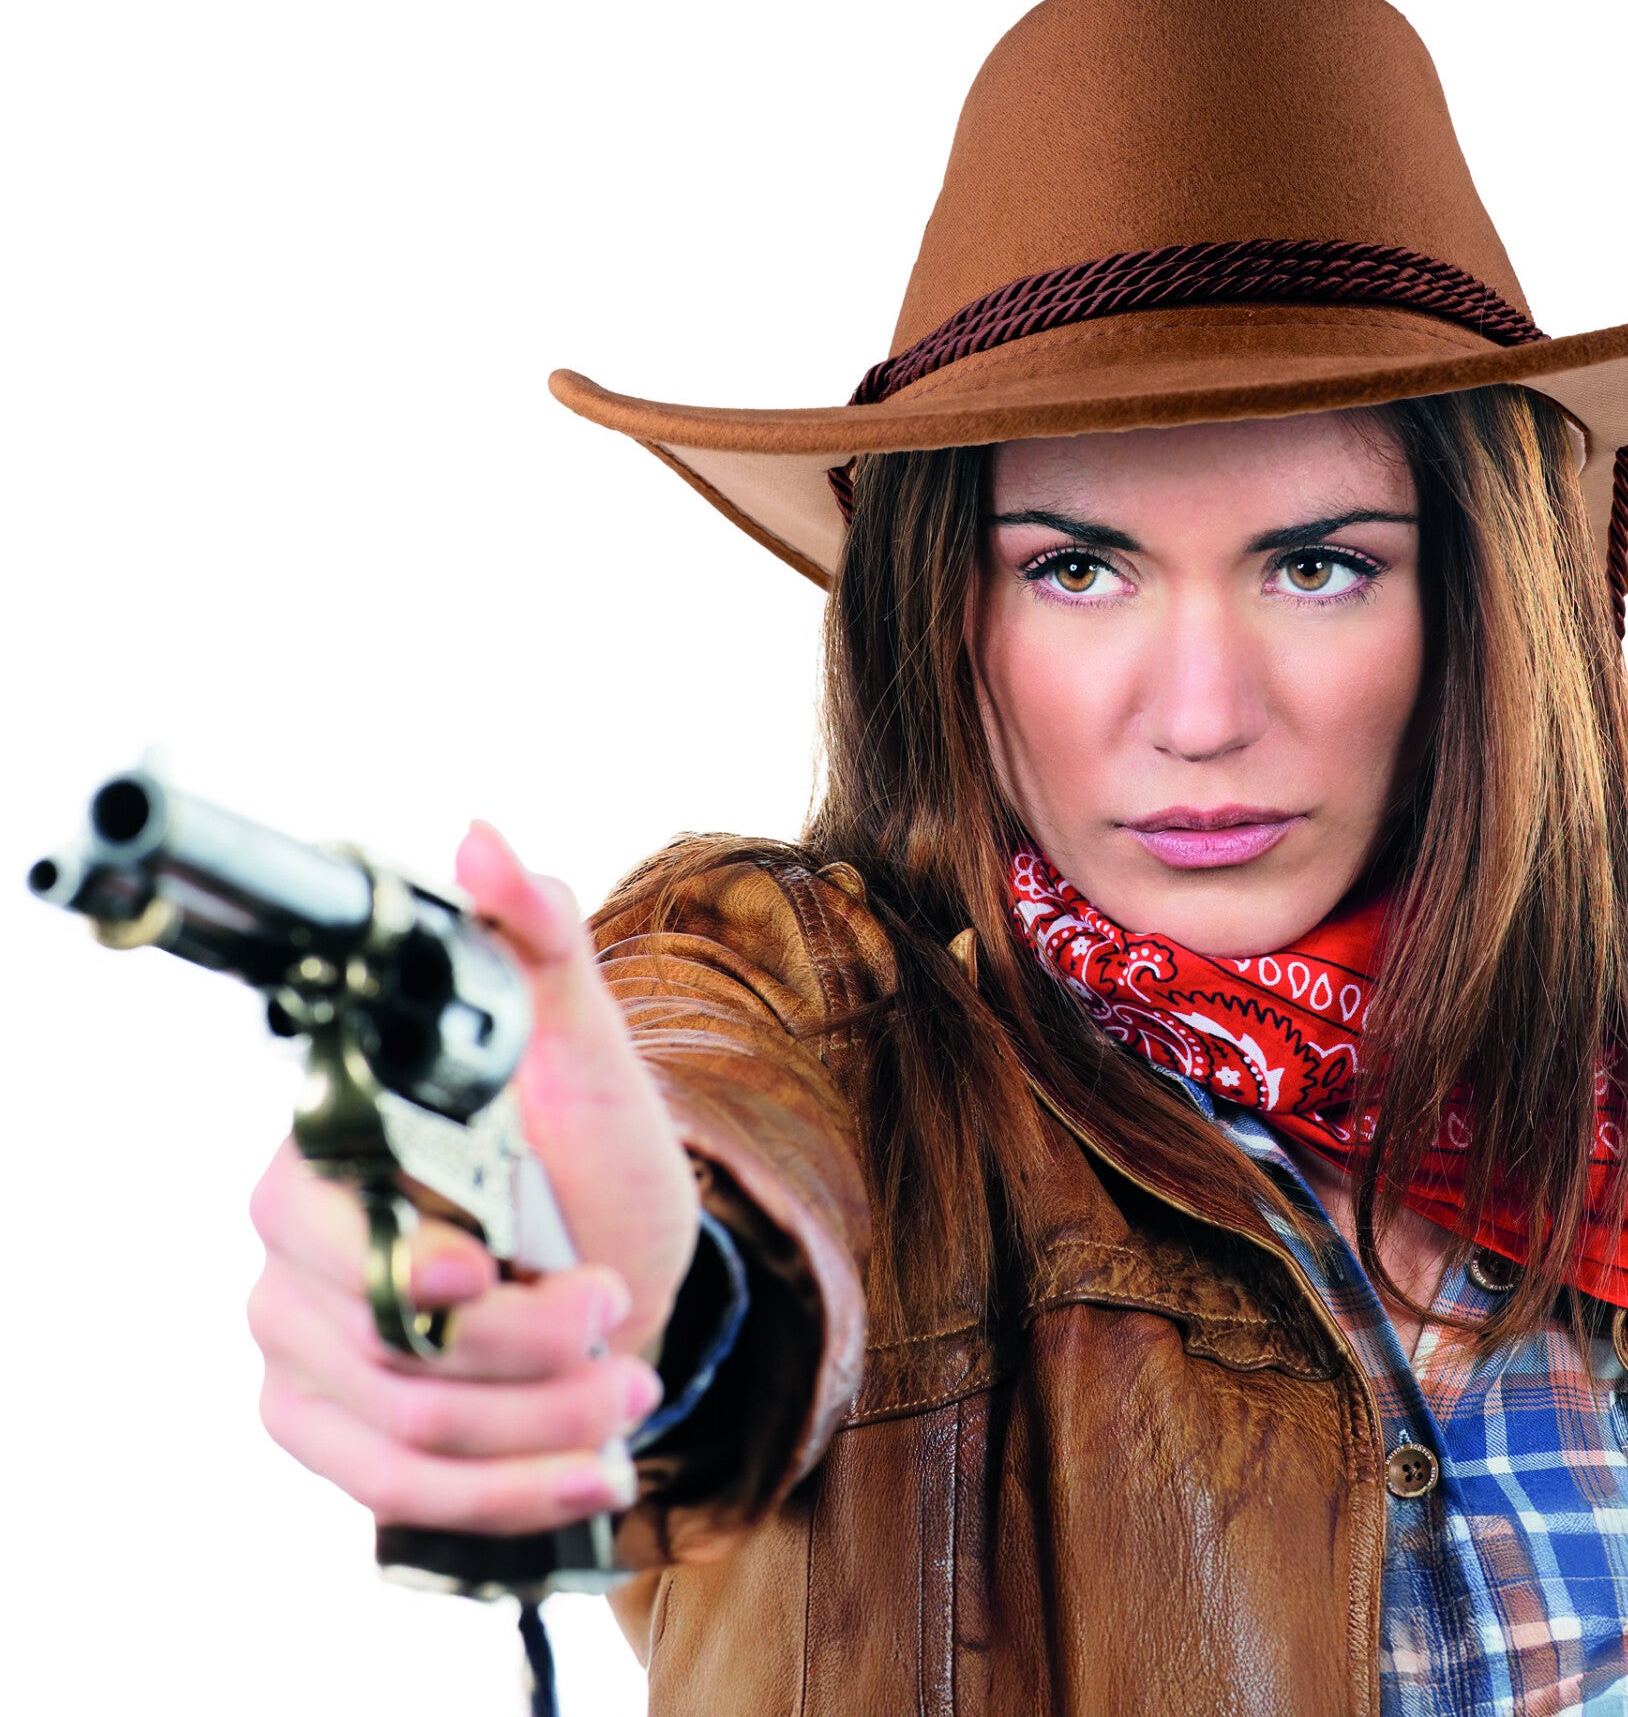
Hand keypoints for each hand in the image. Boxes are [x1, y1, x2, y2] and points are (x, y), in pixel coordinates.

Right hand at [247, 822, 701, 1534]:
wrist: (621, 1263)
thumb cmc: (593, 1154)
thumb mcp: (588, 1048)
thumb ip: (539, 944)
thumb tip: (483, 838)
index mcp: (332, 1152)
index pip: (314, 1220)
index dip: (397, 1257)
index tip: (479, 1265)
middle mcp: (292, 1254)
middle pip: (378, 1342)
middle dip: (519, 1345)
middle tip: (616, 1309)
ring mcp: (300, 1352)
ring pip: (403, 1427)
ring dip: (538, 1423)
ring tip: (631, 1391)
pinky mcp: (332, 1432)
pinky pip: (402, 1492)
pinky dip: (514, 1490)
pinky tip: (596, 1469)